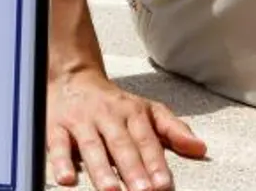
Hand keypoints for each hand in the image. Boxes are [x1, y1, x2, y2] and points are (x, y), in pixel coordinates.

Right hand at [46, 67, 206, 190]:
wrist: (72, 76)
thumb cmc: (112, 101)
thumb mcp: (146, 109)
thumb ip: (173, 129)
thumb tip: (200, 148)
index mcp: (131, 112)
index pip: (146, 139)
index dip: (155, 162)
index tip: (163, 183)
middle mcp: (107, 116)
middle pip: (120, 144)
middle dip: (132, 169)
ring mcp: (81, 120)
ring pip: (91, 146)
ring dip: (101, 169)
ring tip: (111, 190)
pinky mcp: (55, 126)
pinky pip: (57, 144)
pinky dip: (60, 161)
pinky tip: (66, 179)